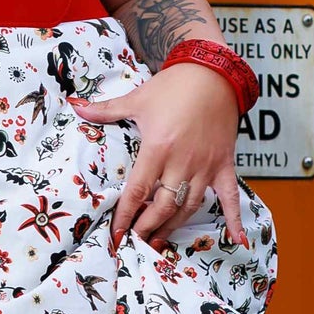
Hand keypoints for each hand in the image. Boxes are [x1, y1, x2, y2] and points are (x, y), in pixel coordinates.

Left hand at [69, 63, 247, 251]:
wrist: (213, 72)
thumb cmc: (173, 85)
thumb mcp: (136, 98)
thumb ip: (105, 109)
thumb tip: (74, 105)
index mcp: (158, 147)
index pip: (138, 191)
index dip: (126, 216)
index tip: (117, 234)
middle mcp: (183, 161)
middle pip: (163, 205)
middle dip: (146, 226)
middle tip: (134, 241)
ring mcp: (206, 165)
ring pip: (190, 206)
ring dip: (174, 226)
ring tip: (158, 241)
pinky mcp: (224, 164)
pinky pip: (231, 195)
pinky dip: (235, 218)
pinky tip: (238, 239)